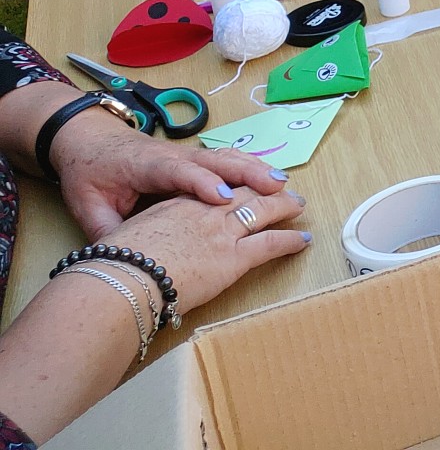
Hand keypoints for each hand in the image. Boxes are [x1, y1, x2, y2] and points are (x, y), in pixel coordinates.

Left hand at [50, 109, 290, 241]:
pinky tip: (271, 177)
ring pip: (226, 157)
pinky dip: (251, 166)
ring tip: (283, 183)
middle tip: (275, 186)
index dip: (202, 182)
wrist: (88, 141)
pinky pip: (227, 159)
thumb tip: (120, 258)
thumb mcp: (86, 205)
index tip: (224, 196)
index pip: (178, 172)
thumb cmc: (89, 173)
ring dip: (256, 168)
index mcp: (146, 166)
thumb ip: (105, 230)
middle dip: (246, 173)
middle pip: (215, 160)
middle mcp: (173, 156)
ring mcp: (187, 154)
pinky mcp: (194, 158)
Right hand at [108, 187, 309, 318]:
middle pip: (243, 193)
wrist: (121, 277)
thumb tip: (129, 247)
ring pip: (262, 210)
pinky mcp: (233, 256)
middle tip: (282, 188)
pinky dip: (289, 240)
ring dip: (283, 206)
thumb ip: (135, 235)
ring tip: (298, 205)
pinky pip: (271, 243)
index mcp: (177, 204)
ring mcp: (221, 232)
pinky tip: (303, 240)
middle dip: (264, 189)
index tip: (239, 186)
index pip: (211, 189)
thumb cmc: (113, 263)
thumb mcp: (121, 237)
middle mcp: (204, 211)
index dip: (230, 186)